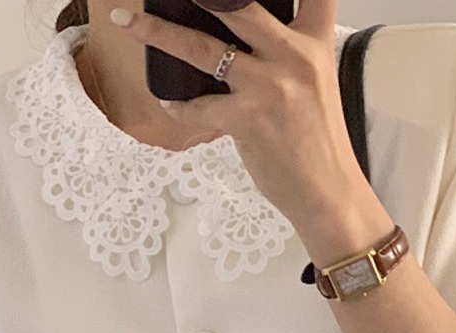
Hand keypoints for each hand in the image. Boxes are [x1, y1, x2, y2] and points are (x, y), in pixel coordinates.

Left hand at [109, 0, 366, 230]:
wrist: (328, 191)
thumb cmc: (317, 142)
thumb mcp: (315, 83)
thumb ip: (286, 53)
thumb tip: (243, 40)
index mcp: (314, 43)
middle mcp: (293, 56)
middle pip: (237, 3)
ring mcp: (268, 86)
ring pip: (202, 48)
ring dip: (158, 33)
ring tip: (128, 23)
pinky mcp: (247, 119)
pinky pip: (198, 107)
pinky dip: (180, 107)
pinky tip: (170, 103)